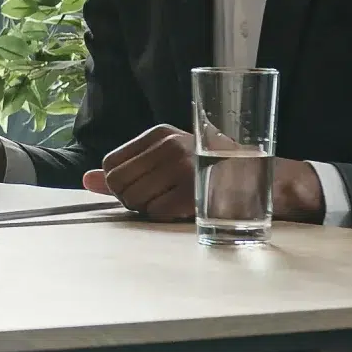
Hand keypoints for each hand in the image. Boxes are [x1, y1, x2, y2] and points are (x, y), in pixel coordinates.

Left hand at [84, 138, 327, 224]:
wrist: (266, 179)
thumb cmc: (211, 169)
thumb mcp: (169, 159)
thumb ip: (127, 169)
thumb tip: (86, 180)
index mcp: (160, 134)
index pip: (111, 164)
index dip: (119, 183)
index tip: (141, 187)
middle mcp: (170, 146)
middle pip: (118, 184)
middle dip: (131, 198)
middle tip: (157, 198)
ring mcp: (183, 169)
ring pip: (134, 200)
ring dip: (147, 209)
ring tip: (172, 202)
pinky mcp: (193, 193)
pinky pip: (155, 213)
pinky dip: (163, 217)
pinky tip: (182, 209)